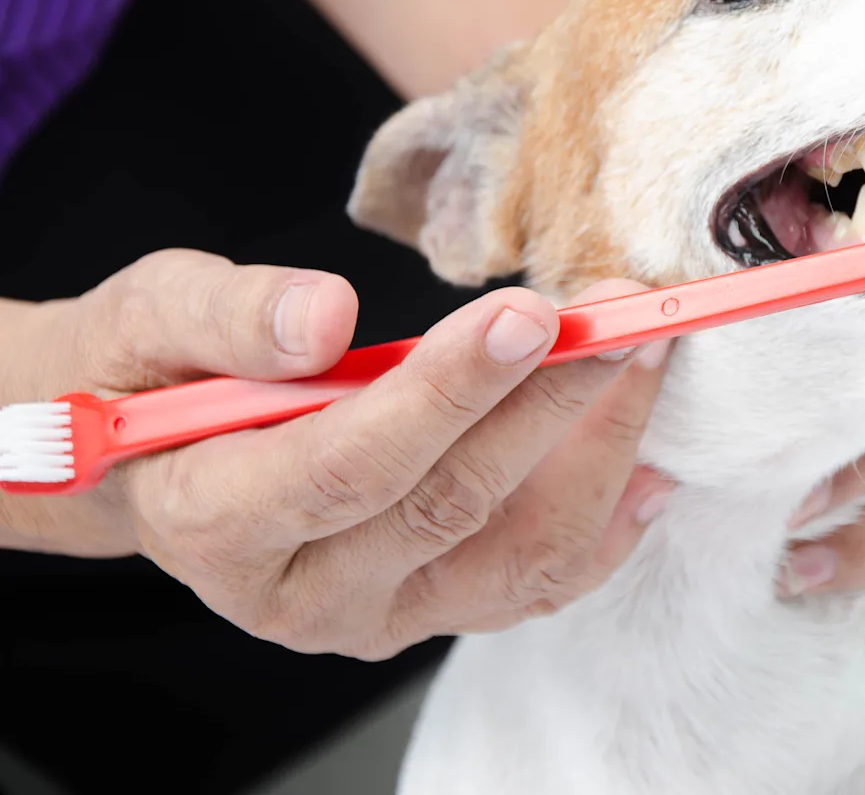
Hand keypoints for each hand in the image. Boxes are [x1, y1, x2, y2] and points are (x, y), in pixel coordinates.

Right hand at [0, 249, 673, 658]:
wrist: (151, 458)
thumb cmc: (151, 375)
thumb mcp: (147, 316)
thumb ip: (223, 317)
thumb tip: (323, 319)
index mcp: (216, 521)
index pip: (349, 467)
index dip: (445, 394)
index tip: (530, 315)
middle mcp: (302, 594)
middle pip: (451, 506)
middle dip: (552, 401)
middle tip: (623, 314)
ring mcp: (377, 616)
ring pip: (516, 556)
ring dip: (599, 456)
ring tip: (648, 360)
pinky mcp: (431, 612)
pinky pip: (536, 586)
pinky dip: (606, 527)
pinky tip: (651, 463)